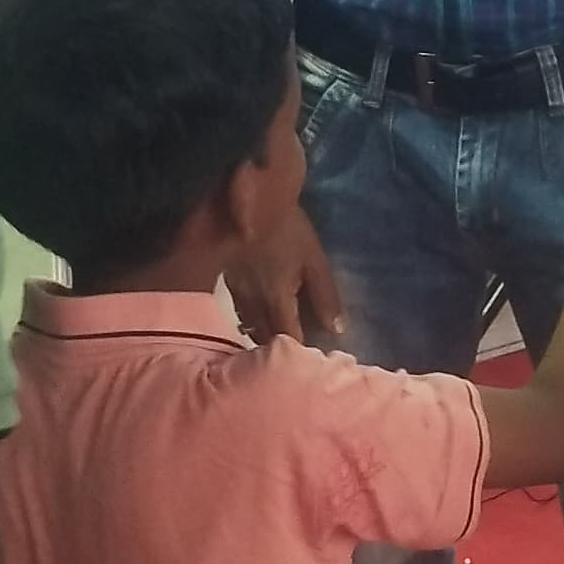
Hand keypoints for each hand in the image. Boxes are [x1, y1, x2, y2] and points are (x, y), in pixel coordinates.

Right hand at [226, 197, 339, 346]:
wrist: (254, 201)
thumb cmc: (289, 229)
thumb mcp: (315, 261)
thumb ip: (325, 297)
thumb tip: (336, 330)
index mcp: (277, 301)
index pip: (289, 339)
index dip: (301, 352)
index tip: (311, 362)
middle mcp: (254, 303)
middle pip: (265, 337)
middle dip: (279, 349)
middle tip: (293, 356)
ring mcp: (237, 293)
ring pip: (249, 326)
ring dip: (262, 336)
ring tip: (275, 344)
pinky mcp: (227, 281)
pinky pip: (240, 311)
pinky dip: (250, 320)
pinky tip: (257, 319)